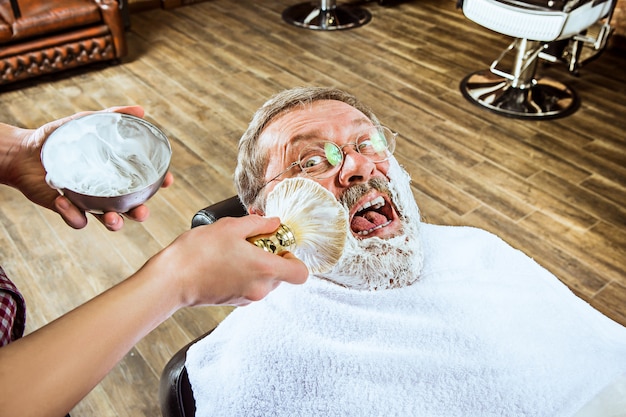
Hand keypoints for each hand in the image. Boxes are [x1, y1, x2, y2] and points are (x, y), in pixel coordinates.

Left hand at [0, 106, 172, 230]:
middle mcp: (105, 189)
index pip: (142, 180)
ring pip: (109, 219)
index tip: (166, 180)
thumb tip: (141, 110)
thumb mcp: (85, 122)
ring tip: (112, 218)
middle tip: (141, 211)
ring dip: (115, 223)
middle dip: (140, 213)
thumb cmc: (56, 138)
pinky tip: (64, 200)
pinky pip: (77, 220)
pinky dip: (73, 215)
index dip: (158, 182)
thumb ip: (111, 117)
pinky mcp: (68, 210)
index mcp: (114, 172)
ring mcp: (87, 201)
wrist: (21, 152)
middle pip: (130, 207)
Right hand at [145, 215, 309, 306]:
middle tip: (252, 242)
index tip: (278, 245)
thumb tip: (274, 222)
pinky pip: (248, 287)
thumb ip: (258, 224)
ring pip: (264, 281)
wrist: (171, 280)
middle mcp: (260, 288)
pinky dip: (243, 275)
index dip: (294, 258)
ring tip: (234, 250)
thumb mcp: (231, 227)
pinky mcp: (233, 302)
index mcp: (265, 269)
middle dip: (271, 258)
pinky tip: (224, 262)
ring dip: (256, 266)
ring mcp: (246, 298)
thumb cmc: (199, 252)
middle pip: (281, 275)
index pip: (300, 273)